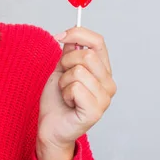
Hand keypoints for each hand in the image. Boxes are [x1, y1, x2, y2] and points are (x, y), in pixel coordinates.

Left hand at [36, 27, 116, 159]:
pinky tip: (68, 103)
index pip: (98, 42)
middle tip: (62, 77)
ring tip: (66, 93)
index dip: (77, 34)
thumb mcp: (62, 69)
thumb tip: (72, 33)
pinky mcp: (96, 110)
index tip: (58, 36)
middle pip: (87, 55)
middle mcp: (109, 83)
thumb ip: (69, 52)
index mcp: (103, 71)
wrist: (51, 126)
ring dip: (63, 81)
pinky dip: (65, 93)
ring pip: (78, 71)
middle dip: (66, 62)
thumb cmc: (57, 100)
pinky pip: (75, 87)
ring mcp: (105, 98)